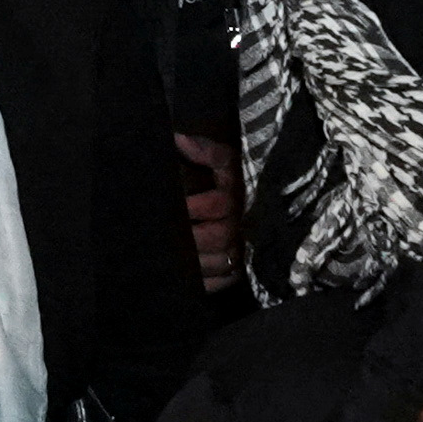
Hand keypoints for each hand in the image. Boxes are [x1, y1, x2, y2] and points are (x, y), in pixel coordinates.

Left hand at [171, 131, 239, 293]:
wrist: (251, 203)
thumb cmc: (229, 180)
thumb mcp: (223, 160)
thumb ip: (206, 150)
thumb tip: (179, 139)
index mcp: (236, 199)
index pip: (218, 204)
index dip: (196, 206)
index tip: (179, 206)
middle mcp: (241, 227)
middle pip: (219, 237)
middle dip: (193, 237)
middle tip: (171, 235)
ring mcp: (242, 252)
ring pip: (220, 262)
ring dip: (197, 261)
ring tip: (174, 256)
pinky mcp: (238, 272)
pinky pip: (223, 282)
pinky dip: (206, 282)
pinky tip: (187, 276)